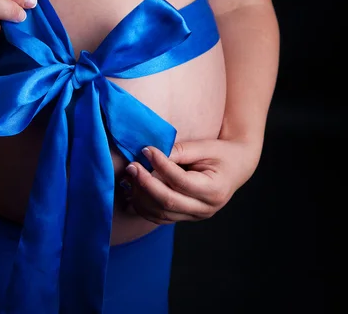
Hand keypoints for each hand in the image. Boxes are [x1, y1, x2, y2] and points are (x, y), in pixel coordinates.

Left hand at [122, 139, 260, 223]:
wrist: (235, 167)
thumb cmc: (220, 154)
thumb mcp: (204, 148)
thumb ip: (179, 151)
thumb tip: (150, 154)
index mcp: (214, 190)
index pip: (180, 181)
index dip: (160, 166)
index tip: (146, 150)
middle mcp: (205, 209)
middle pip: (167, 202)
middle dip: (145, 183)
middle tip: (131, 166)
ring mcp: (194, 217)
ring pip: (160, 213)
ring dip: (140, 195)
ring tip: (131, 176)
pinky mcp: (184, 218)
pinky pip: (158, 218)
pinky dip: (142, 206)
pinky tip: (133, 189)